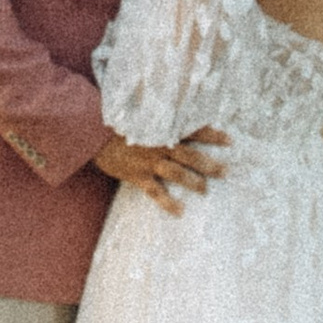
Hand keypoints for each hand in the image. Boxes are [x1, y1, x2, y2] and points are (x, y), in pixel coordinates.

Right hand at [95, 125, 228, 212]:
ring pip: (178, 173)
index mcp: (163, 128)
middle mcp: (160, 144)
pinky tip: (180, 211)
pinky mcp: (138, 175)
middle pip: (191, 155)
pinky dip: (168, 202)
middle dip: (210, 164)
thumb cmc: (116, 118)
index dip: (212, 135)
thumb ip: (157, 117)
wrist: (92, 130)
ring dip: (194, 182)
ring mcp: (150, 161)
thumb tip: (173, 114)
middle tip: (226, 172)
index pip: (194, 129)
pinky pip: (156, 192)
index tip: (230, 140)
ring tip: (206, 190)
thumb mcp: (139, 111)